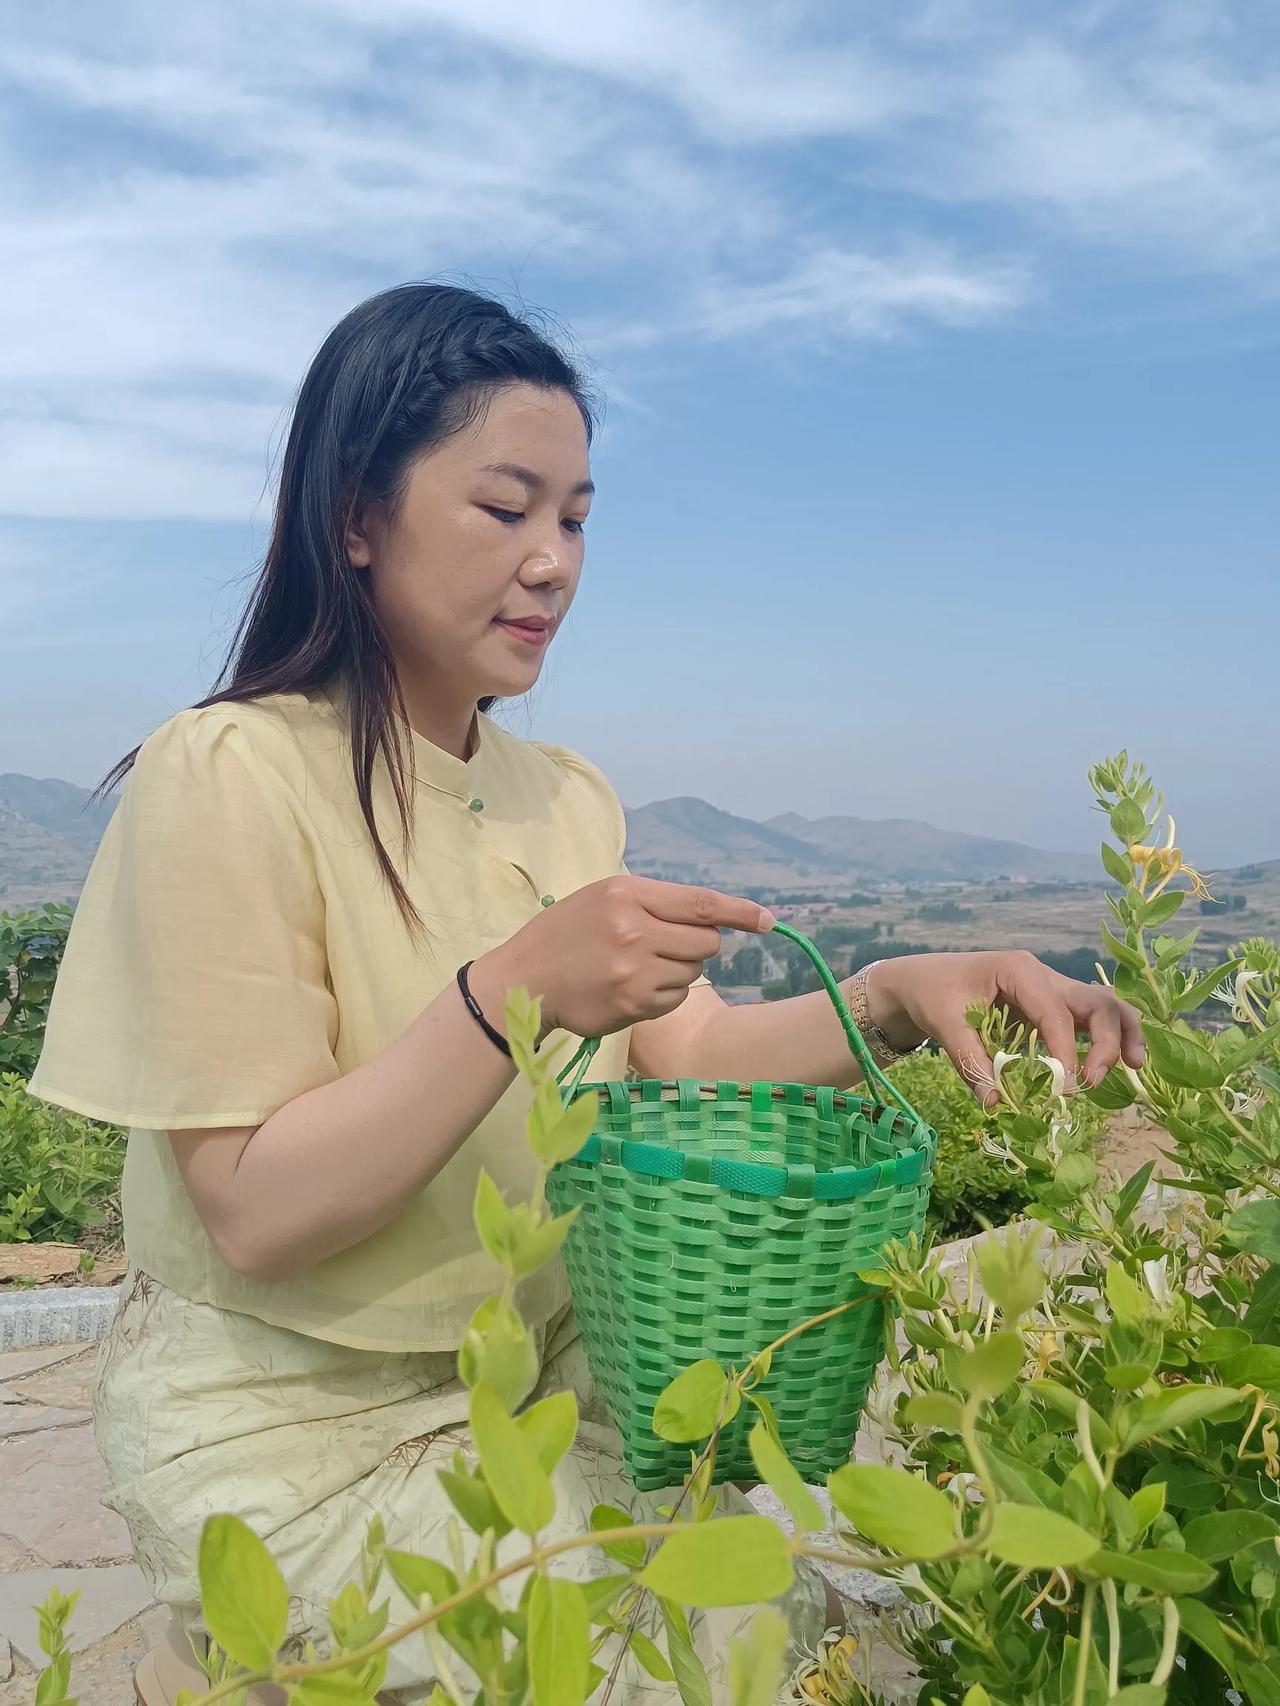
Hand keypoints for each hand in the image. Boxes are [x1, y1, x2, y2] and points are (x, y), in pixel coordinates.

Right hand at [470, 875, 774, 1042]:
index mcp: (627, 895)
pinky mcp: (633, 1005)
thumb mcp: (603, 898)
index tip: (768, 921)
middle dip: (697, 944)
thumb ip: (655, 902)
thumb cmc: (567, 934)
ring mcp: (634, 971)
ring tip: (637, 966)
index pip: (701, 904)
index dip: (740, 912)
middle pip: (706, 942)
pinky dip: (664, 994)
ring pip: (693, 971)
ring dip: (677, 970)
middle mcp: (634, 930)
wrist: (524, 979)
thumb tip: (715, 917)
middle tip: (664, 945)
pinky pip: (676, 998)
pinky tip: (632, 987)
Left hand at [867, 950, 1145, 1107]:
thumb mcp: (943, 1022)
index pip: (1055, 1012)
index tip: (1068, 1088)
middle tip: (1093, 1083)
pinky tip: (1118, 1065)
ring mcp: (1051, 990)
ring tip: (1134, 1067)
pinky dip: (1108, 1039)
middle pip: (1095, 1001)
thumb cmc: (932, 993)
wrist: (922, 979)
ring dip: (1121, 1035)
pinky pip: (1089, 1019)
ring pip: (1103, 1005)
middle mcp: (1043, 976)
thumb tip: (996, 1103)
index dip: (1066, 1050)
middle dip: (1106, 1041)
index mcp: (1018, 969)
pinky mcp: (1052, 1007)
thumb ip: (970, 1060)